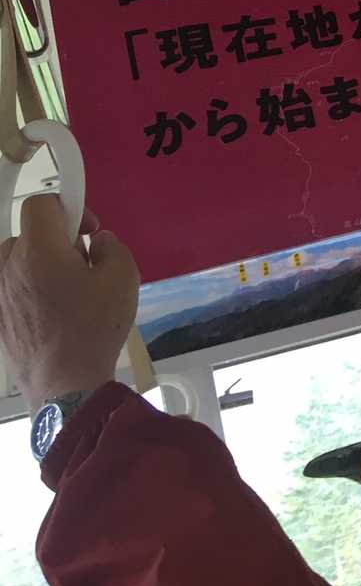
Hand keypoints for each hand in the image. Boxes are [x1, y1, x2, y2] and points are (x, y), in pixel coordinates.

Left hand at [0, 197, 137, 410]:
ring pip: (16, 263)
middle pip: (28, 234)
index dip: (68, 207)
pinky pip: (12, 290)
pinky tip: (53, 315)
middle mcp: (9, 267)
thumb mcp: (123, 276)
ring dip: (39, 266)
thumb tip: (96, 243)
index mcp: (39, 250)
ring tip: (66, 292)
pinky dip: (30, 293)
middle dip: (55, 241)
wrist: (65, 381)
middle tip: (82, 265)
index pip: (41, 203)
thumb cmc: (95, 326)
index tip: (86, 230)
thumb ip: (110, 246)